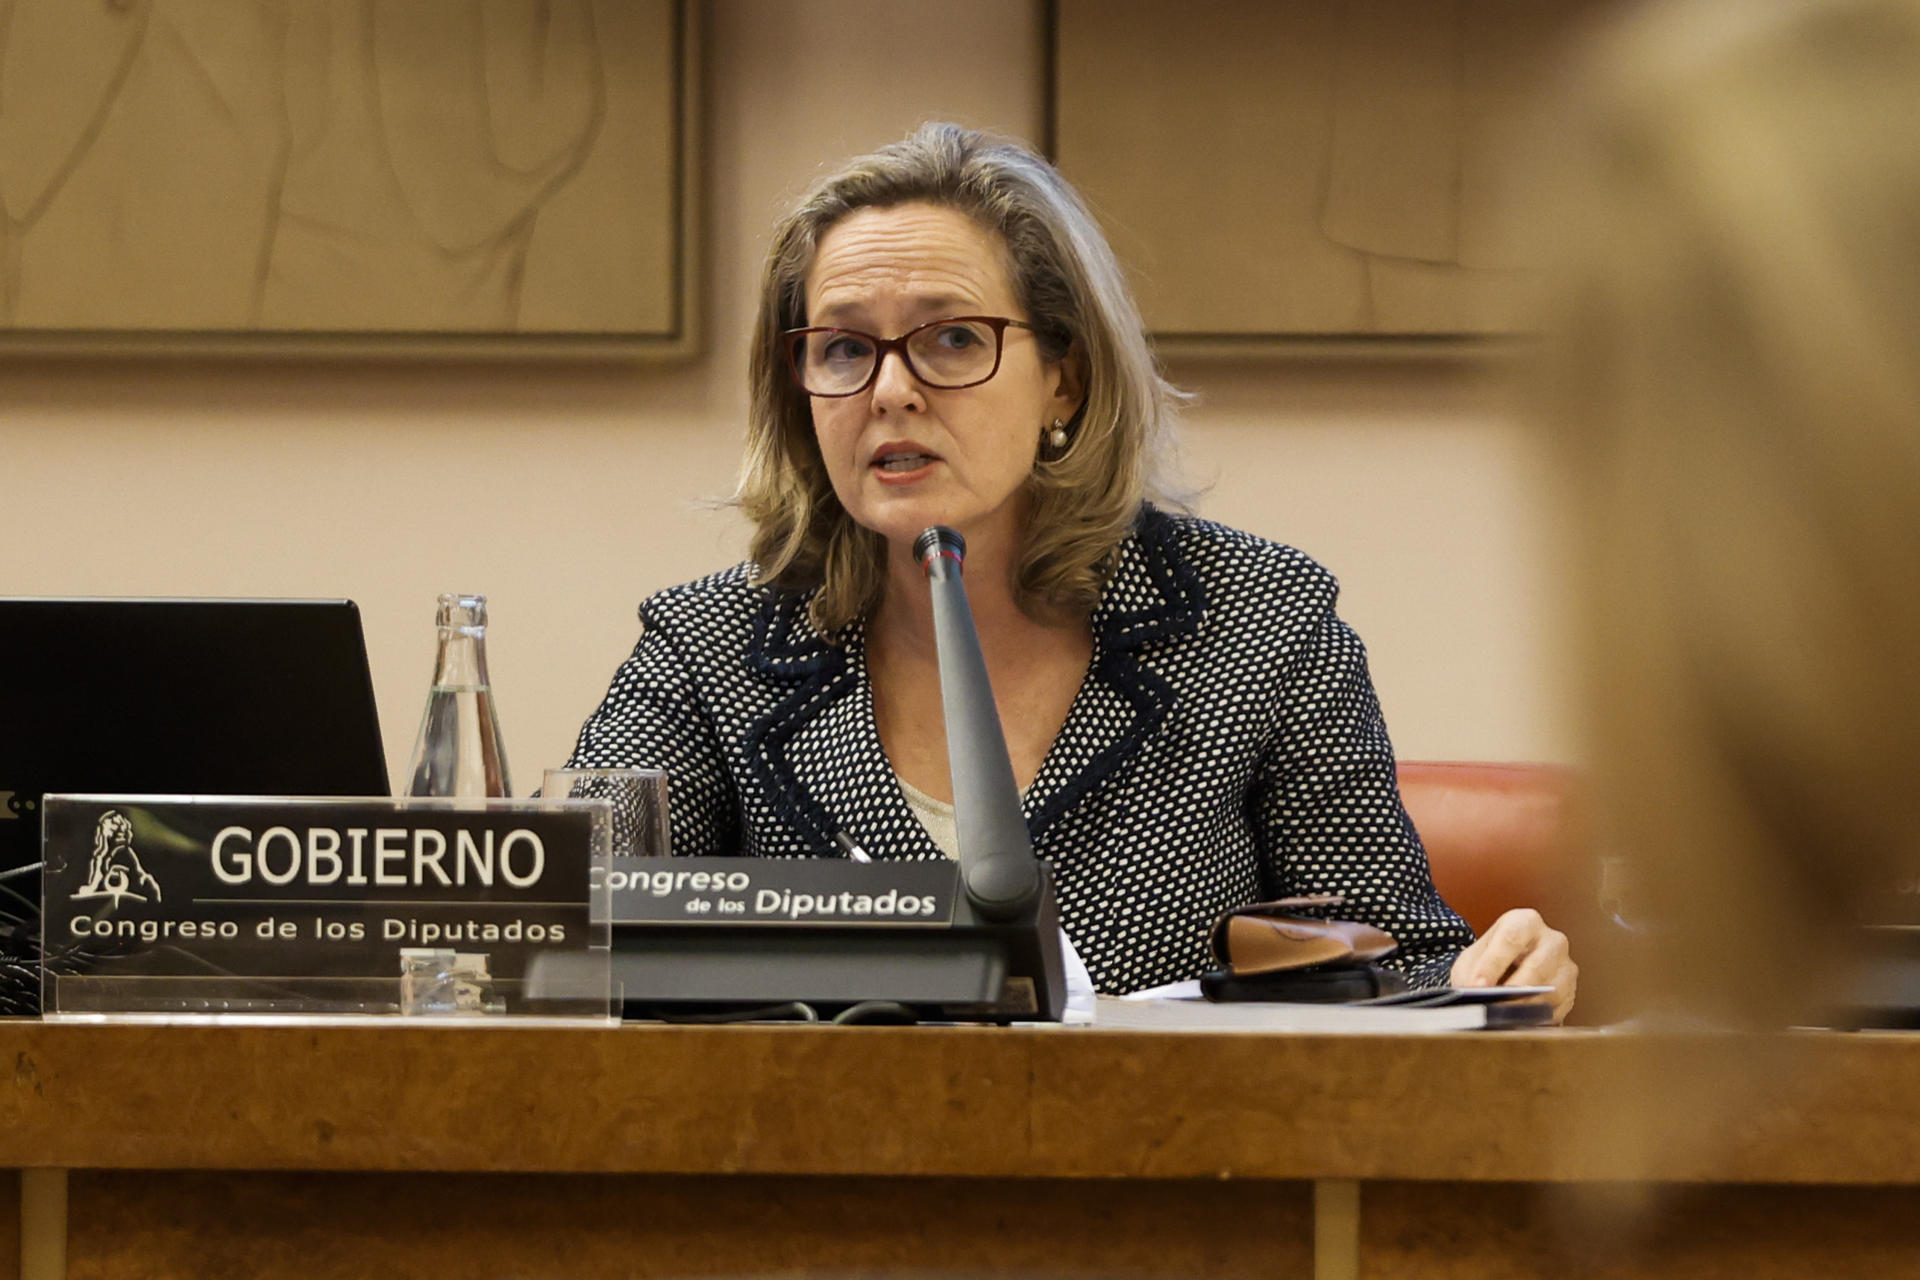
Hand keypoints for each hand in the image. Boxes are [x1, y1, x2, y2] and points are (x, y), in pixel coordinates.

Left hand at [1449, 908, 1577, 1023]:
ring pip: (1552, 990)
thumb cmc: (1490, 960)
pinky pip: (1558, 1009)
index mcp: (1525, 922)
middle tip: (1493, 1005)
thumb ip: (1471, 972)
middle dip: (1513, 989)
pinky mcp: (1571, 991)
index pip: (1511, 939)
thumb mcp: (1473, 959)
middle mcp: (1551, 940)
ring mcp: (1566, 966)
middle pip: (1537, 966)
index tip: (1478, 986)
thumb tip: (1473, 991)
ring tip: (1503, 1016)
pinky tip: (1519, 1021)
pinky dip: (1538, 1018)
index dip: (1493, 964)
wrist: (1507, 970)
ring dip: (1526, 1007)